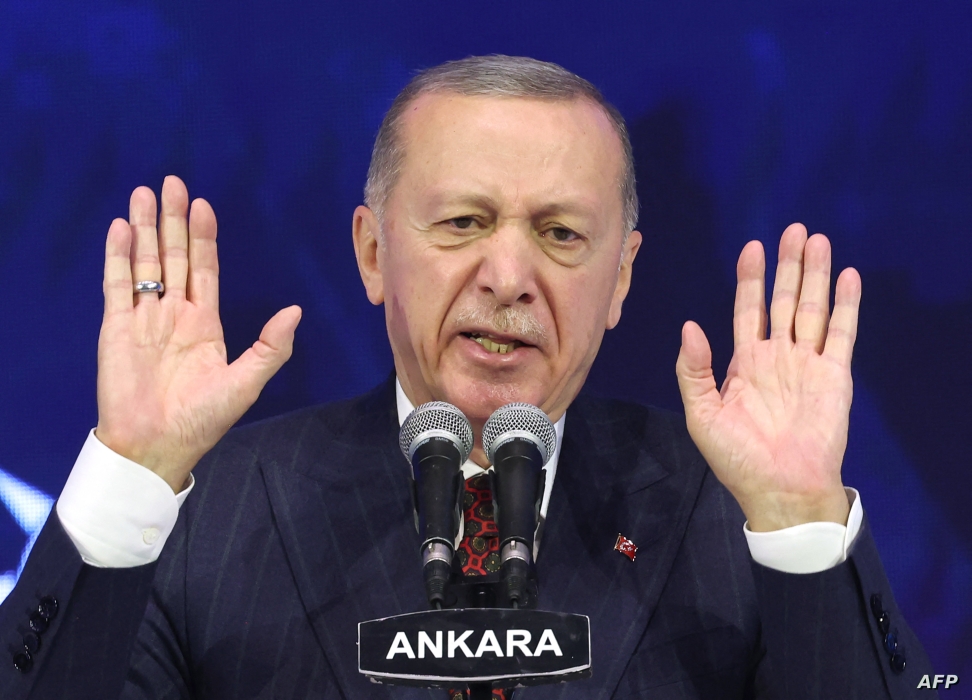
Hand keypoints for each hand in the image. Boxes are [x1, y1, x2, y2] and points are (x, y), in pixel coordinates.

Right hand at [95, 176, 301, 491]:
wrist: (155, 447)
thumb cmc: (201, 420)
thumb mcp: (245, 383)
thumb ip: (271, 347)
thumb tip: (296, 311)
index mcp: (204, 323)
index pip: (204, 269)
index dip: (203, 237)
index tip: (203, 205)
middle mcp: (173, 314)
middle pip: (173, 256)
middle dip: (172, 220)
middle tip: (172, 182)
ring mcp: (143, 319)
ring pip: (144, 262)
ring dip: (143, 228)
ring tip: (143, 193)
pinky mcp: (116, 328)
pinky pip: (117, 285)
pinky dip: (118, 256)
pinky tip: (120, 228)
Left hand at [676, 224, 859, 530]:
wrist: (779, 490)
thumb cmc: (737, 458)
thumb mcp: (702, 414)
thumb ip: (694, 370)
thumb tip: (689, 326)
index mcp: (745, 363)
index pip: (748, 310)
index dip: (750, 279)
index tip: (752, 247)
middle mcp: (777, 356)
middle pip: (782, 300)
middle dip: (787, 265)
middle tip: (793, 230)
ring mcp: (807, 364)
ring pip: (811, 308)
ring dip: (815, 275)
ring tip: (817, 240)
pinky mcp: (835, 376)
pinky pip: (841, 333)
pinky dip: (845, 305)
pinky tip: (847, 276)